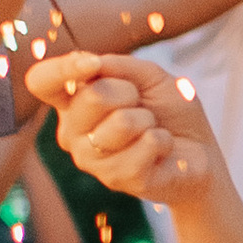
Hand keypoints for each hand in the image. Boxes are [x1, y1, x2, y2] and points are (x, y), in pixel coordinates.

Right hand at [26, 45, 219, 204]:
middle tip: (143, 107)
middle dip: (130, 93)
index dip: (61, 69)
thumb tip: (90, 63)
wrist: (200, 154)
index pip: (42, 81)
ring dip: (149, 121)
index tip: (91, 64)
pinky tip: (161, 150)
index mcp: (72, 101)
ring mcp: (90, 159)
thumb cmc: (171, 113)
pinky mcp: (116, 179)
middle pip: (91, 96)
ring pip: (120, 123)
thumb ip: (118, 65)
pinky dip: (162, 140)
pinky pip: (144, 146)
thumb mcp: (150, 76)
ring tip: (151, 131)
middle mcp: (72, 131)